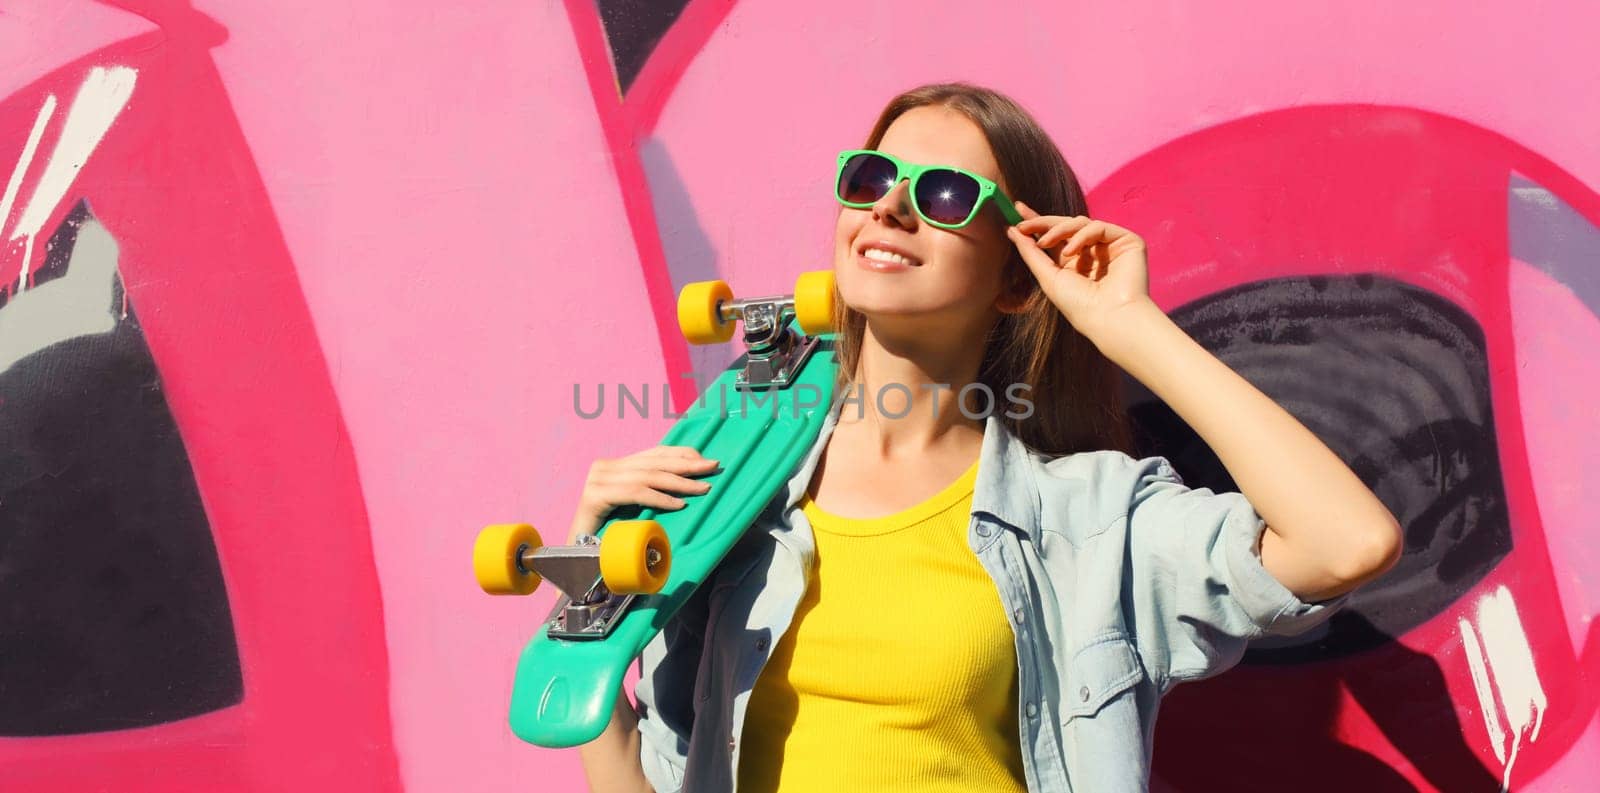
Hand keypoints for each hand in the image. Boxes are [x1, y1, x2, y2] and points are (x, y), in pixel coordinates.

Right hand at [567, 446, 718, 542]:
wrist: (576, 558)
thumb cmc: (609, 534)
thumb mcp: (634, 505)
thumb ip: (650, 490)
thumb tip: (686, 482)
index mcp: (614, 466)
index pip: (654, 454)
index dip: (681, 454)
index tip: (705, 459)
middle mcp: (604, 468)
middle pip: (654, 463)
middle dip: (687, 464)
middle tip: (714, 467)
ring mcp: (597, 481)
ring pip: (648, 477)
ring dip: (680, 482)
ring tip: (703, 487)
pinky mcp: (594, 497)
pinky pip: (635, 493)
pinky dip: (660, 498)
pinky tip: (680, 505)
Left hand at [1004, 201, 1152, 339]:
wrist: (1110, 317)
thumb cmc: (1079, 305)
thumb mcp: (1047, 276)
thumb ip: (1030, 253)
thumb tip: (1011, 230)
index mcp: (1075, 262)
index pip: (1055, 236)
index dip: (1038, 221)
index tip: (1018, 209)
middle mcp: (1092, 251)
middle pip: (1066, 225)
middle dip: (1042, 221)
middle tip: (1023, 224)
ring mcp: (1110, 245)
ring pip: (1080, 223)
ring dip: (1058, 230)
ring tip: (1044, 244)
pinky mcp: (1127, 240)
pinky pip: (1098, 227)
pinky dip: (1081, 235)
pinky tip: (1070, 252)